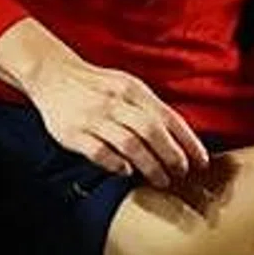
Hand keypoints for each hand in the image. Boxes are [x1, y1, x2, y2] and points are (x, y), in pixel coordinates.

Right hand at [0, 21, 208, 187]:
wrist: (52, 74)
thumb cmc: (97, 86)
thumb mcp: (127, 86)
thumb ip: (150, 109)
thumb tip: (181, 139)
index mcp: (132, 89)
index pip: (167, 117)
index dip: (188, 141)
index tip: (201, 162)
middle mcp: (115, 102)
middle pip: (151, 132)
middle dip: (172, 156)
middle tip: (182, 173)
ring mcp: (93, 117)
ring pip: (129, 144)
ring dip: (149, 165)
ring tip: (160, 179)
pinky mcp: (73, 133)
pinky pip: (99, 152)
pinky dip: (116, 164)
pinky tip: (126, 172)